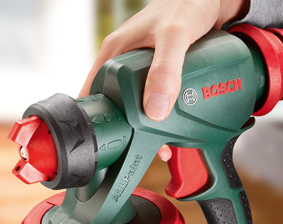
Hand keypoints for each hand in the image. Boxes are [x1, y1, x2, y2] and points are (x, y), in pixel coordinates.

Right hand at [79, 0, 249, 160]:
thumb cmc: (188, 4)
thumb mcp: (174, 37)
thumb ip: (165, 70)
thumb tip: (154, 111)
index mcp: (115, 54)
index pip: (93, 94)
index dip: (98, 121)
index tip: (108, 145)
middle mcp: (126, 63)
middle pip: (119, 107)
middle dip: (131, 132)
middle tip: (147, 150)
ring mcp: (145, 70)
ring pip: (141, 107)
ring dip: (153, 128)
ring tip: (167, 146)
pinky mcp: (164, 75)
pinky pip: (160, 100)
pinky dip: (168, 117)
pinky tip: (179, 128)